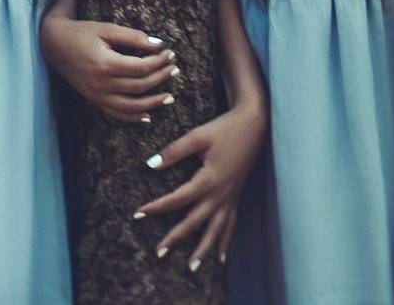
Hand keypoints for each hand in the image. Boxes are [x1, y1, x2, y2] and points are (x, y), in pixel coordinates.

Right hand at [40, 15, 180, 122]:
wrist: (54, 45)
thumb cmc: (82, 33)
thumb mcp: (107, 29)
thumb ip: (132, 37)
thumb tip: (158, 44)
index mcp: (105, 64)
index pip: (141, 67)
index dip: (159, 61)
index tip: (170, 53)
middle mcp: (100, 83)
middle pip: (139, 86)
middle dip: (160, 78)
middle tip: (175, 69)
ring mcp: (96, 95)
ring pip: (130, 106)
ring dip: (152, 103)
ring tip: (169, 97)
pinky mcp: (93, 99)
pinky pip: (115, 113)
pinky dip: (132, 117)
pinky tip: (148, 115)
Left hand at [135, 100, 267, 269]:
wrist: (255, 125)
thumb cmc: (225, 129)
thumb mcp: (198, 135)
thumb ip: (174, 151)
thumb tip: (151, 165)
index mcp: (208, 179)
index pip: (177, 199)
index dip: (156, 207)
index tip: (138, 213)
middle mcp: (220, 194)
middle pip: (195, 222)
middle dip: (176, 238)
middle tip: (158, 253)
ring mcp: (230, 197)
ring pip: (216, 230)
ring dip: (203, 249)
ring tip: (192, 267)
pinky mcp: (236, 196)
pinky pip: (230, 224)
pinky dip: (225, 241)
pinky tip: (221, 256)